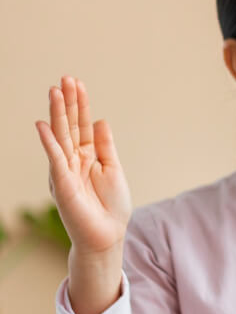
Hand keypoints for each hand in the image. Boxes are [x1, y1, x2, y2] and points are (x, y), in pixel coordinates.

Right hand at [35, 76, 131, 258]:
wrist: (107, 235)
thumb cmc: (110, 205)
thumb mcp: (112, 168)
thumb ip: (105, 145)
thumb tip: (102, 119)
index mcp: (88, 155)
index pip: (82, 124)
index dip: (80, 104)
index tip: (77, 83)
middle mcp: (73, 159)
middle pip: (69, 125)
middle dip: (67, 102)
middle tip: (65, 78)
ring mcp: (65, 170)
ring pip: (60, 136)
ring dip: (57, 114)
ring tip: (55, 91)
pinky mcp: (62, 183)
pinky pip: (55, 158)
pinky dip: (49, 141)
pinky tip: (44, 125)